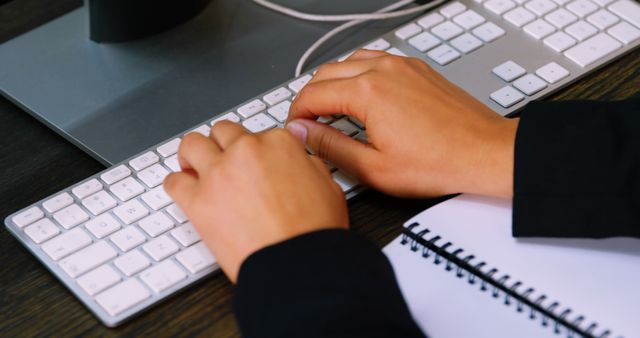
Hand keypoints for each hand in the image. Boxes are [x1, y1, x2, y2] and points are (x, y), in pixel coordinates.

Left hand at [163, 122, 348, 281]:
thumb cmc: (314, 231)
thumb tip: (298, 160)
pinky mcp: (197, 201)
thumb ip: (308, 165)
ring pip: (192, 144)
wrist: (297, 264)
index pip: (260, 134)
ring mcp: (218, 174)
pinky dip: (178, 185)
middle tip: (224, 159)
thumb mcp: (328, 187)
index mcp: (279, 143)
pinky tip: (186, 192)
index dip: (258, 150)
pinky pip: (173, 182)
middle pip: (223, 132)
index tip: (255, 162)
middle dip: (224, 145)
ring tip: (195, 166)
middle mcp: (246, 151)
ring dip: (193, 154)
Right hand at [286, 50, 518, 197]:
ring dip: (332, 83)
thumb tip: (303, 134)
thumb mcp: (373, 168)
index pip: (313, 94)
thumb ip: (330, 147)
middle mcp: (383, 70)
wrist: (484, 152)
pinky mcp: (417, 68)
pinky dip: (357, 74)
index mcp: (368, 92)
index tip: (296, 130)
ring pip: (349, 62)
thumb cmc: (439, 163)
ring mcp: (402, 65)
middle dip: (310, 97)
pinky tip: (360, 96)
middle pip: (326, 73)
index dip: (296, 114)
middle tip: (308, 124)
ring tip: (330, 110)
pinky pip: (375, 60)